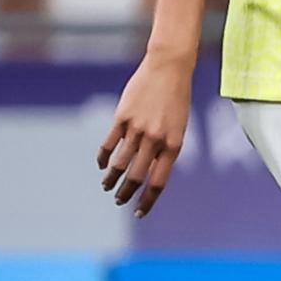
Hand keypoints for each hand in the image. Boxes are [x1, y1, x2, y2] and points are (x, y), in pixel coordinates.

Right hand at [96, 54, 192, 215]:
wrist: (169, 68)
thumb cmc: (177, 99)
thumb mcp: (178, 127)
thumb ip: (165, 149)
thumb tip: (150, 172)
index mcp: (174, 145)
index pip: (159, 182)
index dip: (148, 200)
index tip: (139, 213)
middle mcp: (155, 140)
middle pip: (136, 177)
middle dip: (126, 193)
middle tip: (119, 201)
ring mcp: (137, 129)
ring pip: (119, 164)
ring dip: (111, 179)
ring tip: (107, 186)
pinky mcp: (122, 118)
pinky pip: (109, 144)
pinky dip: (104, 158)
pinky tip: (102, 166)